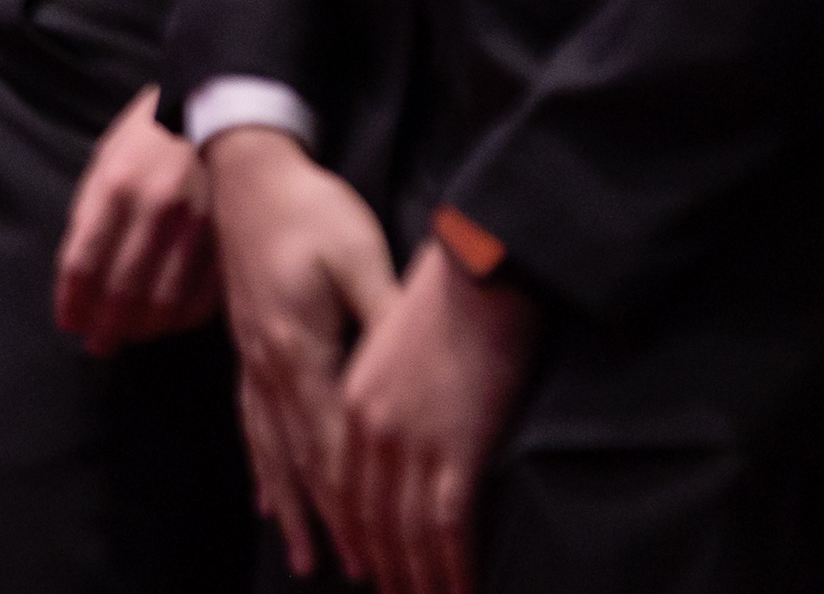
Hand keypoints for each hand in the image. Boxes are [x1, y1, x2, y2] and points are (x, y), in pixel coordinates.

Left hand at [53, 87, 219, 353]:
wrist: (216, 106)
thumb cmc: (150, 136)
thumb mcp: (106, 160)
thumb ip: (91, 215)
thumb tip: (79, 279)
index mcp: (116, 184)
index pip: (84, 261)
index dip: (72, 301)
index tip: (68, 323)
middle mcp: (156, 208)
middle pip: (121, 290)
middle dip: (104, 326)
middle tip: (97, 344)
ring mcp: (197, 226)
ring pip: (163, 303)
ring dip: (140, 330)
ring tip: (129, 336)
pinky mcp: (228, 238)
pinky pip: (202, 298)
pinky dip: (180, 320)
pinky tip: (166, 323)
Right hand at [205, 127, 399, 578]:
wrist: (247, 172)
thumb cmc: (309, 209)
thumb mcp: (358, 252)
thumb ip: (387, 312)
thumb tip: (419, 366)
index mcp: (301, 349)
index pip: (332, 446)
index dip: (355, 503)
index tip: (377, 549)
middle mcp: (271, 369)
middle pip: (303, 461)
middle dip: (331, 522)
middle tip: (355, 574)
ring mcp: (253, 362)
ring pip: (274, 452)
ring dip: (295, 508)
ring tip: (305, 558)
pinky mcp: (247, 348)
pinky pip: (252, 424)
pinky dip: (262, 469)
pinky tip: (265, 500)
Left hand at [334, 237, 538, 593]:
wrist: (479, 262)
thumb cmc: (446, 290)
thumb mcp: (392, 339)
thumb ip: (387, 388)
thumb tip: (404, 427)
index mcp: (352, 397)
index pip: (344, 484)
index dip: (355, 531)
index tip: (366, 564)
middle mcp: (370, 426)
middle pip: (369, 516)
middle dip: (384, 565)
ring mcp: (410, 440)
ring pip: (404, 531)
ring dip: (417, 577)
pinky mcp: (453, 445)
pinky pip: (446, 524)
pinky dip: (453, 565)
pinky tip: (462, 589)